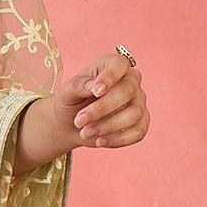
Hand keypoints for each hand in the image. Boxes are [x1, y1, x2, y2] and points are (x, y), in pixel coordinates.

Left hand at [16, 49, 149, 169]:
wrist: (72, 125)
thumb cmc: (71, 102)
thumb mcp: (66, 93)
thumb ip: (78, 86)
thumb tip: (92, 86)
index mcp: (112, 65)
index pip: (119, 64)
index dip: (110, 77)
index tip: (96, 91)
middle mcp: (130, 80)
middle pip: (127, 91)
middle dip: (102, 109)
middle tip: (80, 121)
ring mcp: (138, 101)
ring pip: (134, 113)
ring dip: (108, 126)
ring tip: (85, 133)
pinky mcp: (141, 122)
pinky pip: (138, 131)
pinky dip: (118, 139)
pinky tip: (100, 141)